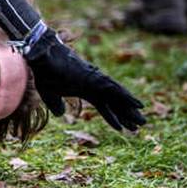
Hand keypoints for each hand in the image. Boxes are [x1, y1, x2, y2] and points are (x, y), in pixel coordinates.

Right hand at [27, 29, 145, 130]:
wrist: (43, 59)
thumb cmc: (45, 75)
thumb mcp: (49, 95)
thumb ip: (56, 104)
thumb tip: (60, 114)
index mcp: (86, 90)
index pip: (104, 106)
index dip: (112, 117)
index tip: (122, 129)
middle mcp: (95, 85)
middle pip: (114, 102)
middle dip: (126, 115)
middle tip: (139, 127)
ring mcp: (97, 81)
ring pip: (118, 97)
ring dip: (131, 109)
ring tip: (143, 120)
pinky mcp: (96, 79)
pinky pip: (115, 90)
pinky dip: (128, 97)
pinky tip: (139, 105)